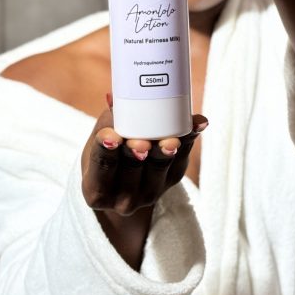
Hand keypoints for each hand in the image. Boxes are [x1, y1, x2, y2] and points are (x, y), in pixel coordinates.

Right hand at [81, 96, 207, 216]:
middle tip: (142, 142)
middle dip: (137, 154)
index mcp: (97, 190)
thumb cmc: (107, 154)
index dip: (106, 152)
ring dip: (166, 152)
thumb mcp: (99, 140)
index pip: (101, 168)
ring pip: (158, 168)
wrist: (124, 185)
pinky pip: (181, 159)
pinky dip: (189, 140)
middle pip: (132, 170)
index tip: (112, 138)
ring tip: (171, 140)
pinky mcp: (173, 180)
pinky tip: (197, 125)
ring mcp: (149, 193)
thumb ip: (109, 121)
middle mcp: (123, 198)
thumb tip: (113, 96)